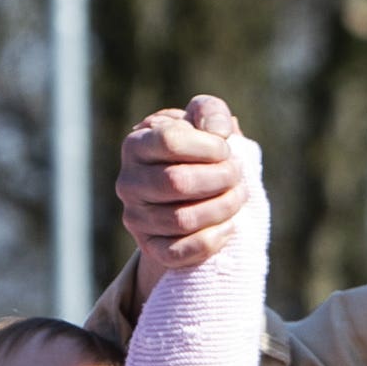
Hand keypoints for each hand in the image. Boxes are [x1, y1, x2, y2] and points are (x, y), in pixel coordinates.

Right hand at [115, 95, 248, 279]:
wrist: (186, 192)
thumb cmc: (197, 150)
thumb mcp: (202, 121)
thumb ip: (210, 112)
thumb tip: (220, 132)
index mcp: (136, 144)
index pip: (170, 140)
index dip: (208, 146)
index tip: (225, 149)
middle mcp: (128, 182)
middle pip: (177, 182)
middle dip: (220, 178)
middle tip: (237, 174)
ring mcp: (136, 218)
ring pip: (182, 220)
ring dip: (222, 207)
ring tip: (238, 196)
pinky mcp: (150, 248)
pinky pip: (179, 252)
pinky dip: (211, 239)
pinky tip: (228, 225)